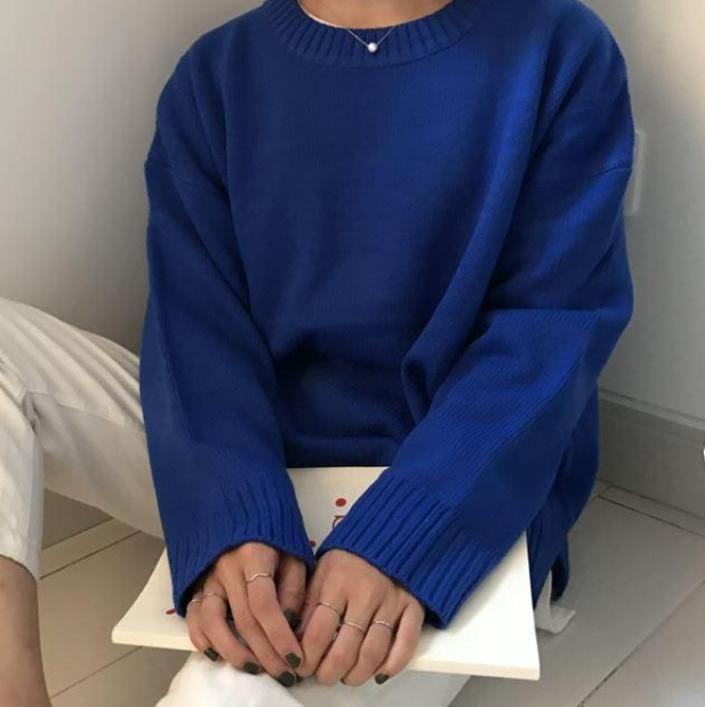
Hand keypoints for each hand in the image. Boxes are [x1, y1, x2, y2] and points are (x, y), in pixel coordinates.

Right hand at [184, 541, 305, 686]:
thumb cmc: (273, 535)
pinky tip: (219, 655)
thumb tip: (289, 623)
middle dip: (266, 652)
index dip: (279, 635)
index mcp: (253, 554)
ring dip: (234, 652)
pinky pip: (193, 617)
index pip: (264, 603)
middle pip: (243, 619)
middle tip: (284, 674)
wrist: (241, 510)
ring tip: (255, 668)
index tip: (295, 657)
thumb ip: (294, 586)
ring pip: (212, 623)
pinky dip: (202, 640)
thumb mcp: (293, 551)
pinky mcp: (197, 584)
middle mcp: (226, 567)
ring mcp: (208, 576)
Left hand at [295, 549, 425, 685]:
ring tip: (346, 676)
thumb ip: (309, 600)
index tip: (301, 666)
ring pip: (372, 654)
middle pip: (344, 650)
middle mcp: (364, 594)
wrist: (392, 531)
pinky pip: (405, 644)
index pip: (317, 633)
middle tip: (323, 676)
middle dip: (329, 672)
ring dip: (356, 675)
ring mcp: (391, 601)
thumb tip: (294, 638)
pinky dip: (392, 665)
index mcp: (336, 582)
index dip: (306, 659)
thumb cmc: (352, 554)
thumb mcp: (322, 568)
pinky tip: (379, 672)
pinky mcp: (413, 606)